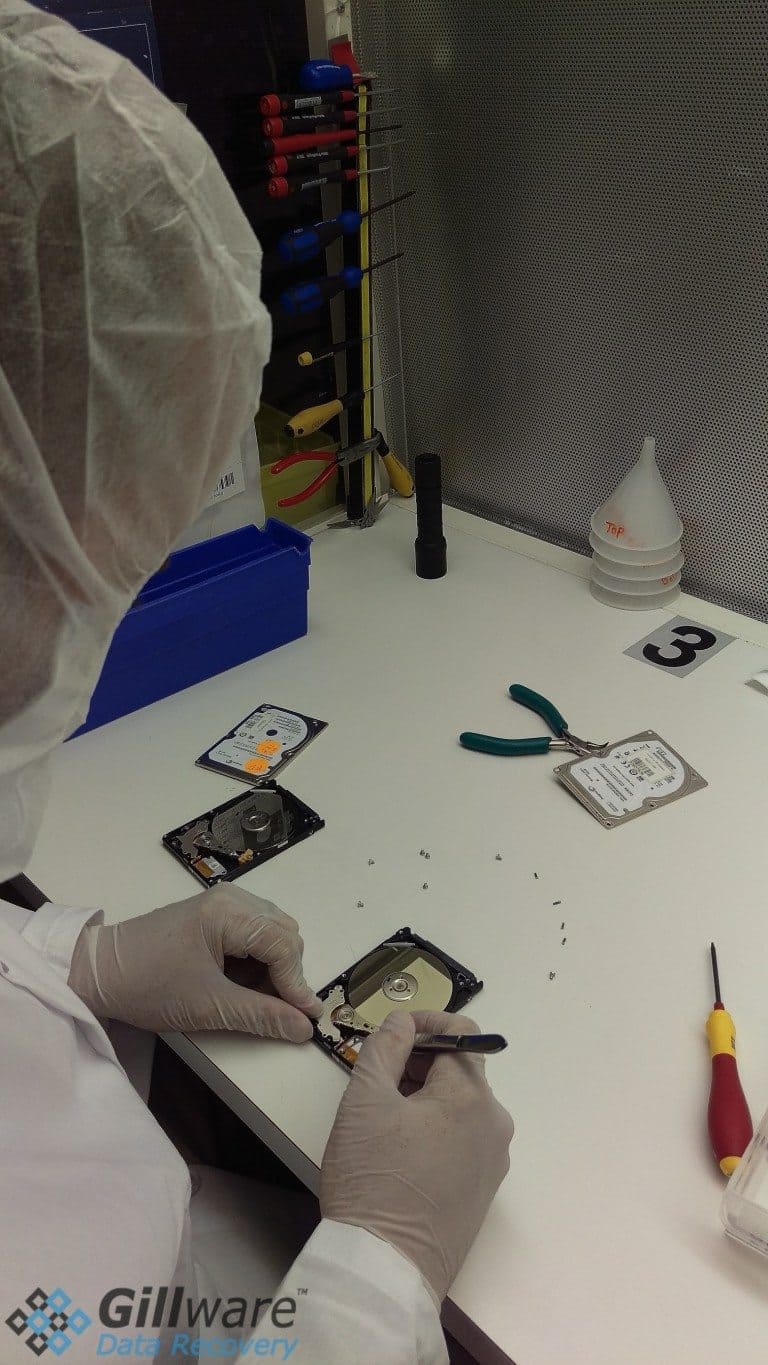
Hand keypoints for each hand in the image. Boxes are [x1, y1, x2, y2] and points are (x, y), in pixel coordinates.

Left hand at [68, 885, 321, 1039]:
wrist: (97, 972)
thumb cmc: (149, 985)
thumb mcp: (208, 1006)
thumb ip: (261, 1016)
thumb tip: (304, 1029)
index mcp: (230, 912)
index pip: (283, 945)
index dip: (298, 984)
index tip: (307, 1020)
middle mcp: (232, 899)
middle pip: (284, 933)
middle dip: (287, 974)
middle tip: (279, 1011)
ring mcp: (222, 904)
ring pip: (271, 933)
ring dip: (273, 967)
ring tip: (255, 998)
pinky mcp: (212, 915)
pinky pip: (252, 933)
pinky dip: (256, 960)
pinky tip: (240, 984)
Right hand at [320, 1009, 513, 1301]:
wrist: (384, 1268)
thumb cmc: (371, 1179)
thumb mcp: (364, 1101)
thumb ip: (384, 1048)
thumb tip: (402, 1023)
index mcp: (471, 1097)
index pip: (461, 1033)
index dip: (427, 1021)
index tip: (395, 1031)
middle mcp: (495, 1125)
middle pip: (462, 1070)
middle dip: (423, 1062)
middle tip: (380, 1075)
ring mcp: (494, 1161)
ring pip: (463, 1106)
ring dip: (429, 1096)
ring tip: (386, 1116)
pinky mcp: (484, 1190)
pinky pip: (465, 1139)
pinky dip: (438, 1129)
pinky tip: (403, 1149)